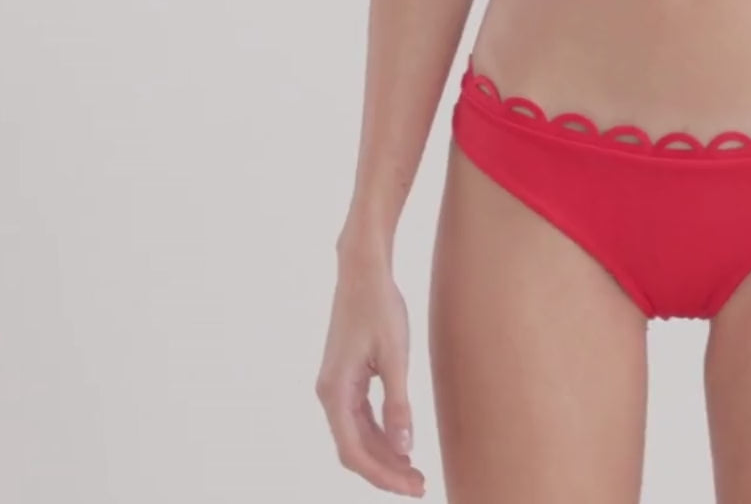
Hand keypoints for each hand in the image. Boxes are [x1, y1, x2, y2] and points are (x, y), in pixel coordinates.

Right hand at [315, 252, 426, 496]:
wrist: (364, 270)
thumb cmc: (379, 306)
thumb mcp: (395, 355)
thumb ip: (398, 403)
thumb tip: (404, 447)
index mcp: (335, 391)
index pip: (353, 451)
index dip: (382, 475)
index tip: (411, 488)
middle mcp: (329, 393)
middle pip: (354, 448)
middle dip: (386, 470)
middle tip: (420, 486)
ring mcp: (336, 386)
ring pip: (357, 435)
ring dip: (384, 455)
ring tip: (415, 472)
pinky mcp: (346, 378)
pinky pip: (360, 418)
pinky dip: (380, 434)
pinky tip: (402, 443)